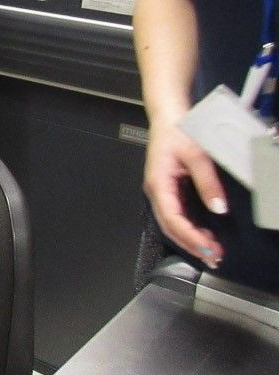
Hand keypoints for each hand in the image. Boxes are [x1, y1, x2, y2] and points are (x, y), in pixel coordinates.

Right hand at [142, 121, 227, 268]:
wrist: (168, 117)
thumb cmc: (176, 132)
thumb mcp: (197, 155)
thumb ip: (207, 182)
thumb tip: (218, 207)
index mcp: (158, 184)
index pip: (172, 218)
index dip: (189, 236)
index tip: (207, 247)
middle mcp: (156, 191)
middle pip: (169, 227)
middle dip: (190, 244)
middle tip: (213, 257)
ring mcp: (161, 192)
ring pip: (171, 224)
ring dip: (190, 239)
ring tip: (211, 250)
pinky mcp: (168, 191)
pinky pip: (175, 216)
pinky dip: (189, 229)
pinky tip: (202, 234)